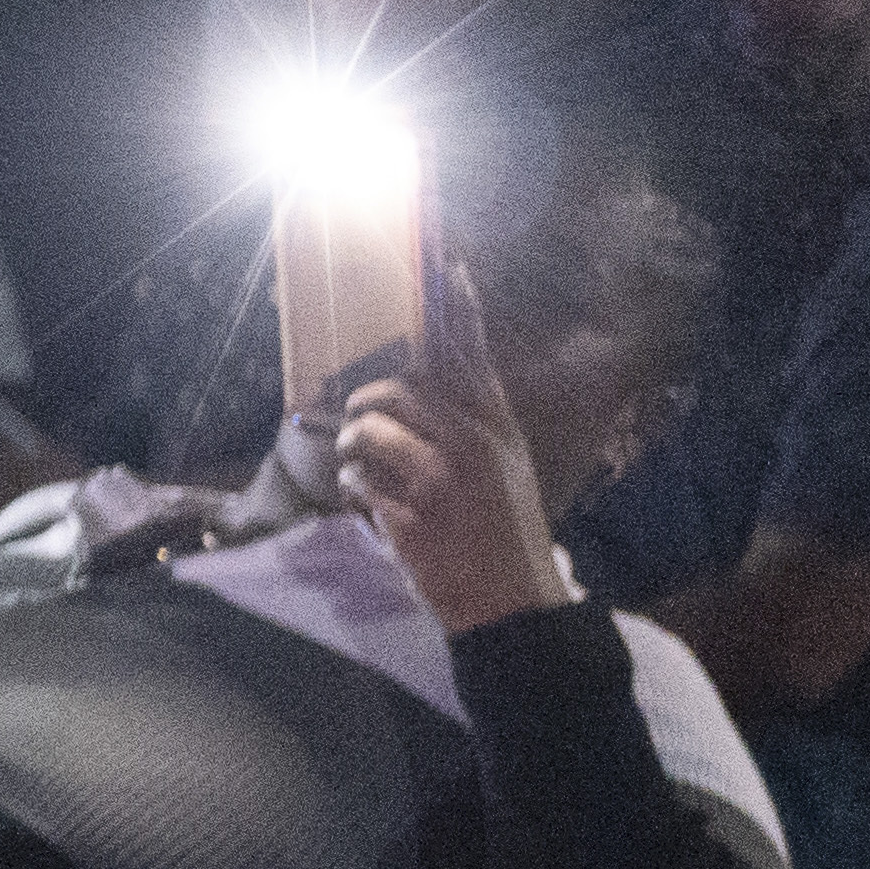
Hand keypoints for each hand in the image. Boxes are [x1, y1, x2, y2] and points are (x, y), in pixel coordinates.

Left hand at [334, 258, 573, 637]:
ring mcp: (443, 480)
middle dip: (369, 398)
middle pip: (402, 385)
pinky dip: (355, 490)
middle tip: (361, 417)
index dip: (457, 311)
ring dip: (356, 446)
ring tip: (366, 467)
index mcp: (498, 429)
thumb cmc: (501, 532)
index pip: (473, 356)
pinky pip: (359, 481)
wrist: (514, 604)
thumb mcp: (502, 469)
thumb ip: (469, 425)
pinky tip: (373, 504)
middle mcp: (474, 445)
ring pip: (372, 427)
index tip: (446, 263)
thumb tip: (421, 387)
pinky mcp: (413, 516)